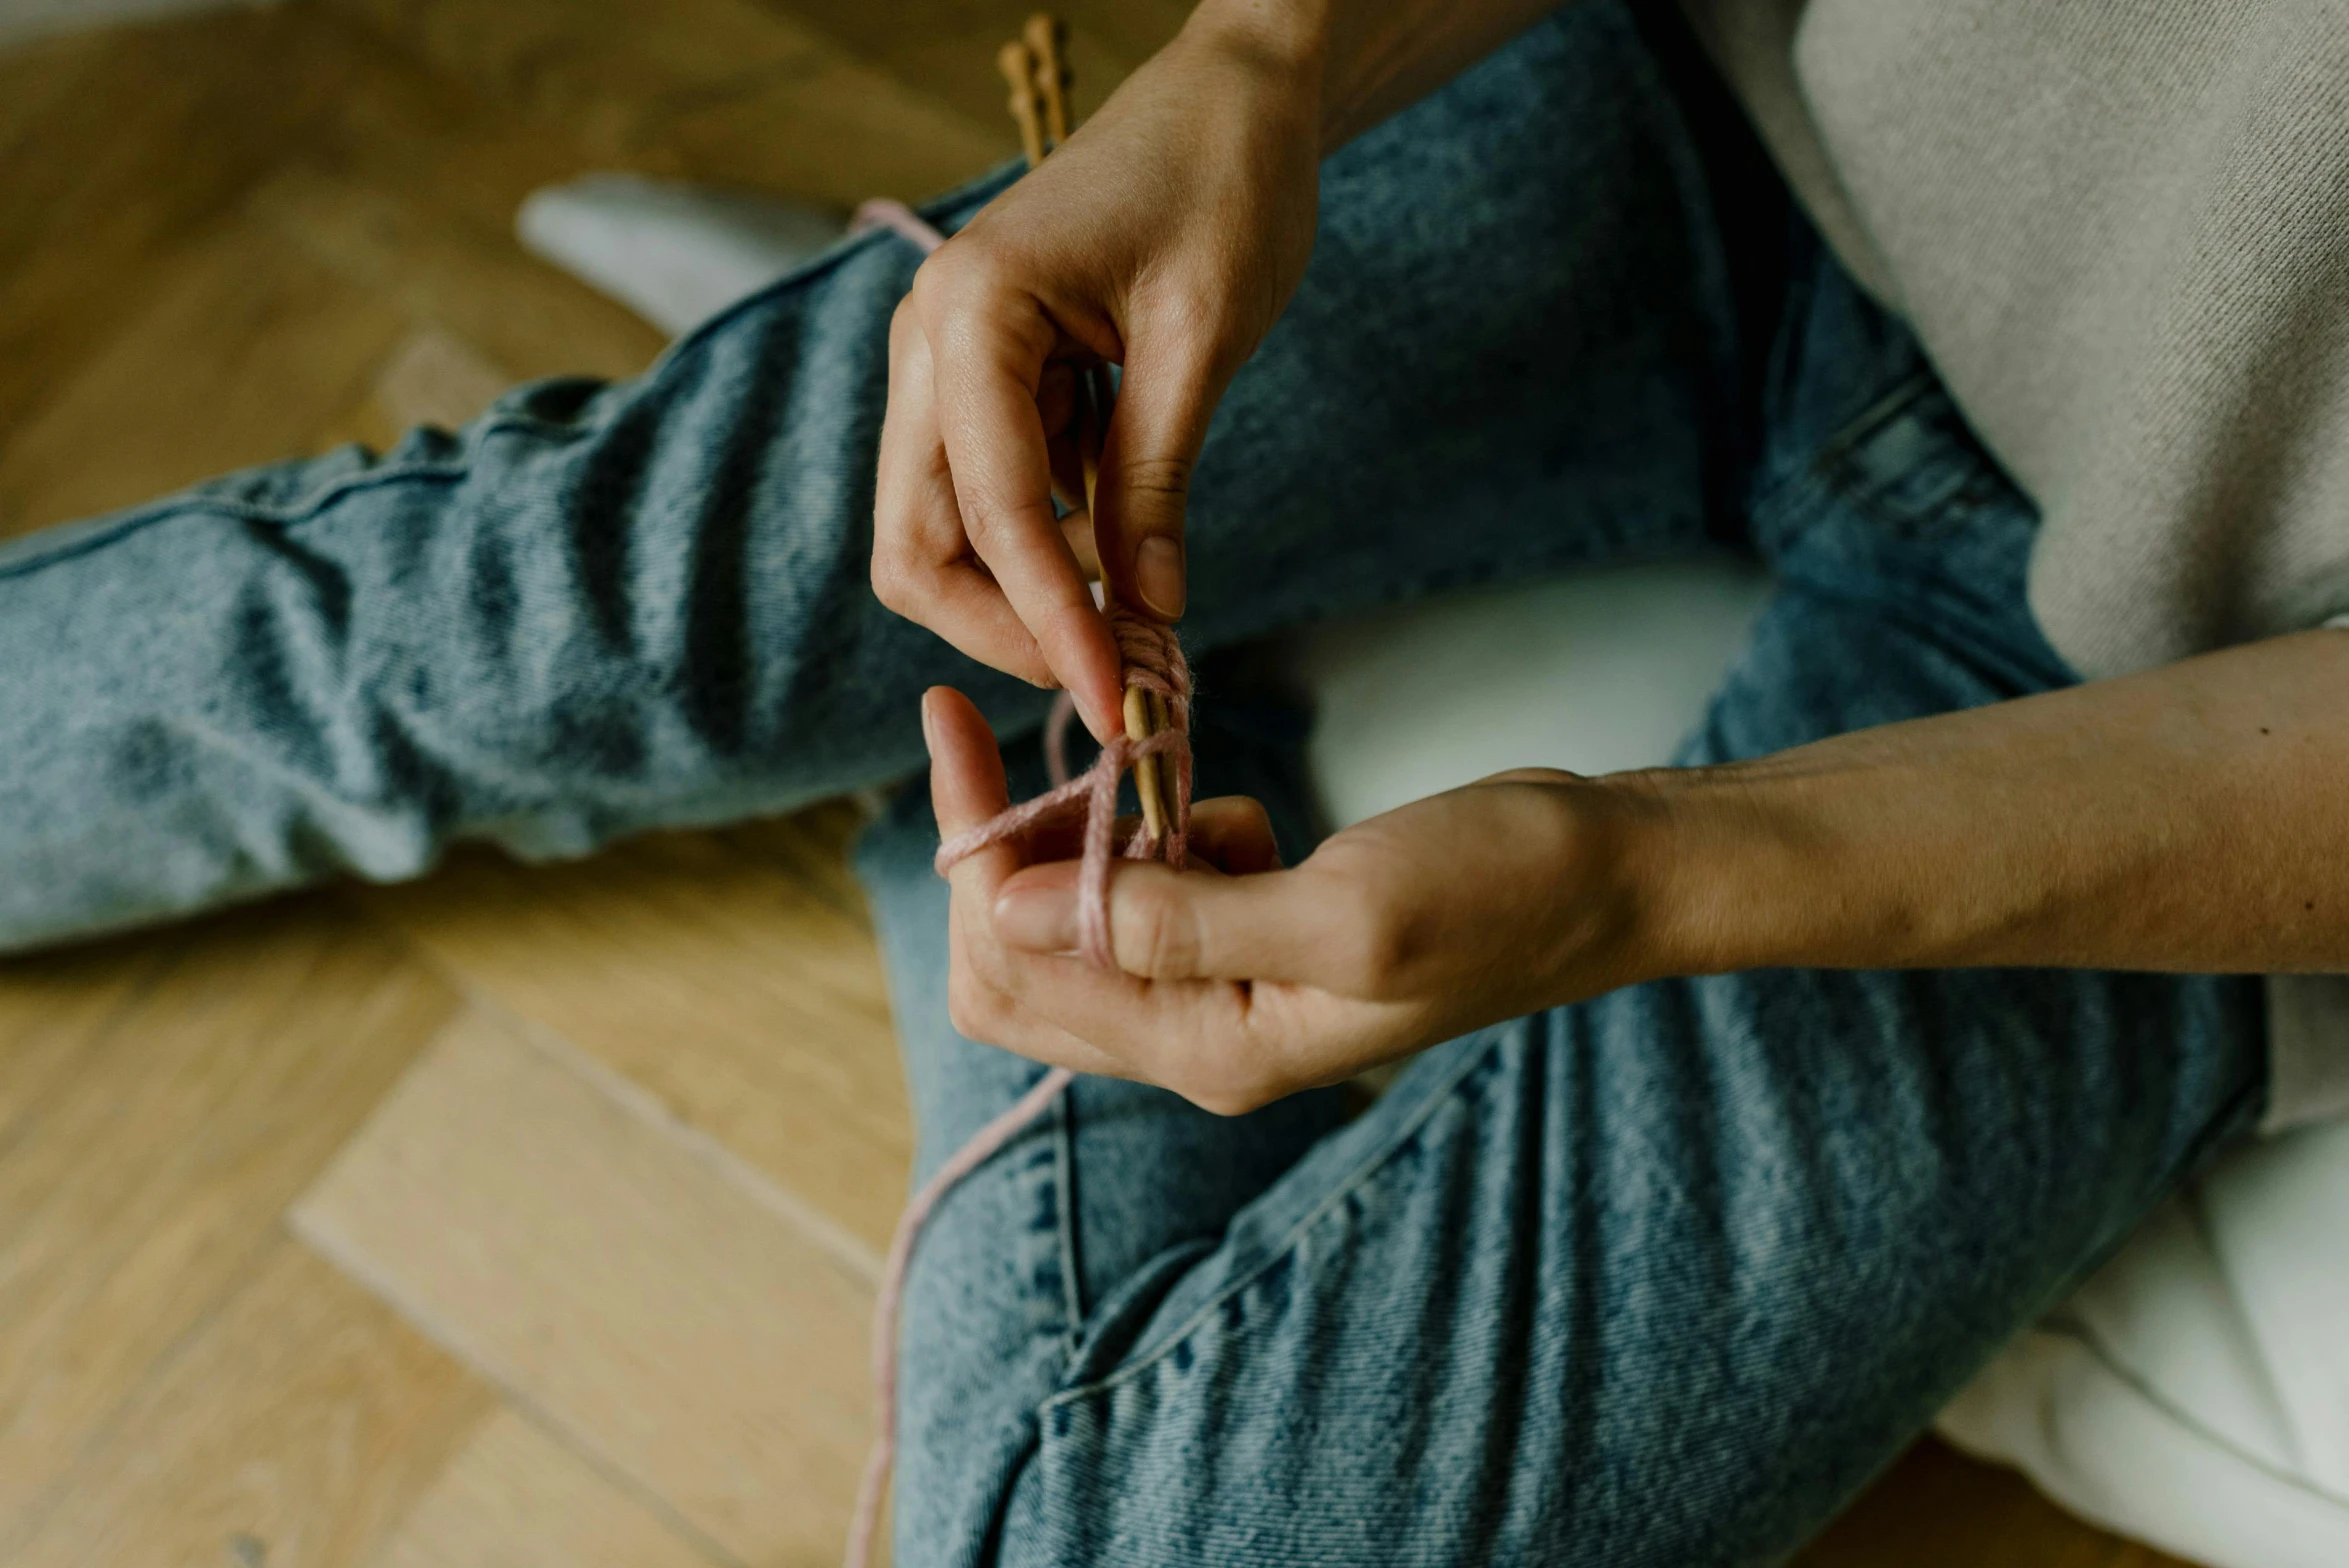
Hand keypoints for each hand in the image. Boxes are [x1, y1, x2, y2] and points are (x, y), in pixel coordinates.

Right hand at [873, 13, 1322, 739]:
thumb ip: (1156, 479)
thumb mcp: (1202, 338)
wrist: (1229, 97)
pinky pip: (990, 493)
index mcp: (970, 315)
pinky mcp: (982, 378)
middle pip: (918, 545)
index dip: (1051, 622)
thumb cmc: (1223, 184)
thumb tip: (1144, 615)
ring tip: (1131, 629)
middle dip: (1005, 628)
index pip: (991, 513)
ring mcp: (943, 361)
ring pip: (941, 530)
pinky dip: (1048, 545)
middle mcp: (926, 341)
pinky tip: (1124, 553)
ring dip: (1024, 594)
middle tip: (1108, 681)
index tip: (1115, 700)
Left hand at [923, 686, 1663, 1112]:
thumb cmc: (1501, 891)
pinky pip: (1154, 891)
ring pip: (1078, 920)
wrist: (1608, 875)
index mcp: (1210, 1047)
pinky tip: (1226, 806)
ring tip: (1148, 770)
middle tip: (1013, 737)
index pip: (1012, 973)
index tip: (959, 732)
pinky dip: (1160, 833)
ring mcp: (1228, 989)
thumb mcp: (1342, 908)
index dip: (967, 858)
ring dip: (1084, 835)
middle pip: (1017, 962)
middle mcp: (1202, 1034)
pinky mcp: (1257, 936)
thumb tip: (1009, 912)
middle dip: (999, 848)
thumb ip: (1175, 923)